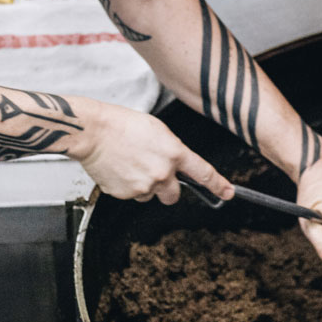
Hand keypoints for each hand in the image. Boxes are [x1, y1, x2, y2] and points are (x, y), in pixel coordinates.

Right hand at [77, 102, 233, 204]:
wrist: (94, 132)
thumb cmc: (122, 125)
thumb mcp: (158, 130)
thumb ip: (172, 150)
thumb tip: (176, 164)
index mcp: (174, 153)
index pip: (203, 173)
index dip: (218, 185)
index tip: (227, 192)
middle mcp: (162, 173)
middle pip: (174, 196)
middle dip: (168, 189)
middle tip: (155, 175)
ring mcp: (143, 186)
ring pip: (151, 196)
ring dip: (145, 186)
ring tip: (131, 165)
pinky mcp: (125, 194)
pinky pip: (133, 196)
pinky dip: (128, 186)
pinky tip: (120, 169)